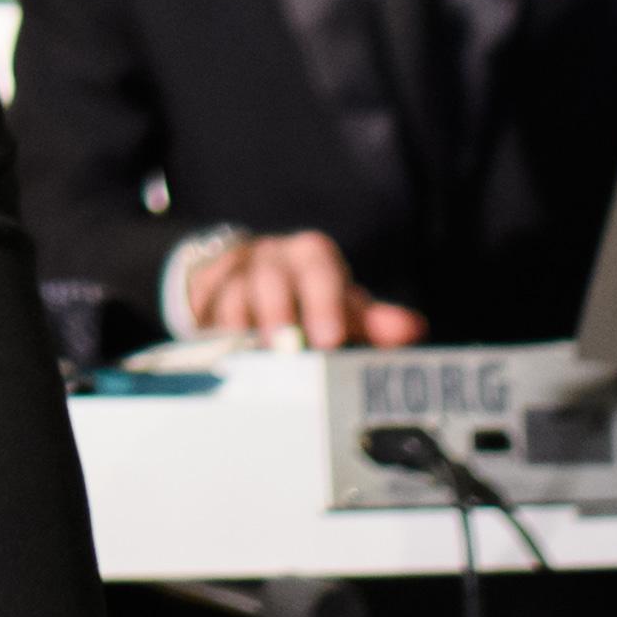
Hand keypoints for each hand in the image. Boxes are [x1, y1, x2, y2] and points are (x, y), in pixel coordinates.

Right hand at [183, 228, 423, 350]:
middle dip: (278, 318)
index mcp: (312, 256)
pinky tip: (227, 353)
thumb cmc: (313, 300)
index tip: (330, 339)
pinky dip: (214, 332)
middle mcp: (271, 256)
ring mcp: (234, 271)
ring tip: (256, 360)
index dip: (325, 305)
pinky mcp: (204, 290)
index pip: (320, 271)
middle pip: (270, 280)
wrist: (253, 276)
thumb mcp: (345, 307)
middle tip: (288, 352)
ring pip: (232, 294)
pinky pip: (204, 309)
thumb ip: (375, 321)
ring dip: (243, 329)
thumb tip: (412, 328)